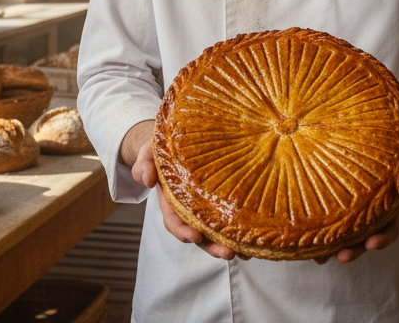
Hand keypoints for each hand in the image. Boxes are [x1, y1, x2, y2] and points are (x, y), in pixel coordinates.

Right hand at [126, 120, 240, 260]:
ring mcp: (206, 210)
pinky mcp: (221, 203)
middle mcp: (189, 211)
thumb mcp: (147, 155)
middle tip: (227, 253)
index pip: (174, 221)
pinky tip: (255, 239)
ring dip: (229, 244)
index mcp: (170, 202)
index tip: (194, 236)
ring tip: (244, 253)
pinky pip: (229, 221)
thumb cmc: (161, 152)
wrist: (176, 145)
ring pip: (216, 233)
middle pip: (199, 234)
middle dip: (212, 246)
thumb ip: (143, 165)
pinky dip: (241, 233)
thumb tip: (147, 179)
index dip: (183, 231)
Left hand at [314, 151, 398, 264]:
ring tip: (320, 257)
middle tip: (342, 257)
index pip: (389, 229)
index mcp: (391, 208)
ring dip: (334, 247)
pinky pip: (331, 218)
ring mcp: (357, 210)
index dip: (382, 238)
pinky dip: (320, 230)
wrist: (389, 145)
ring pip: (346, 233)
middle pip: (364, 238)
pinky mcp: (341, 202)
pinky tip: (305, 239)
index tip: (372, 244)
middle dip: (354, 250)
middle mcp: (373, 214)